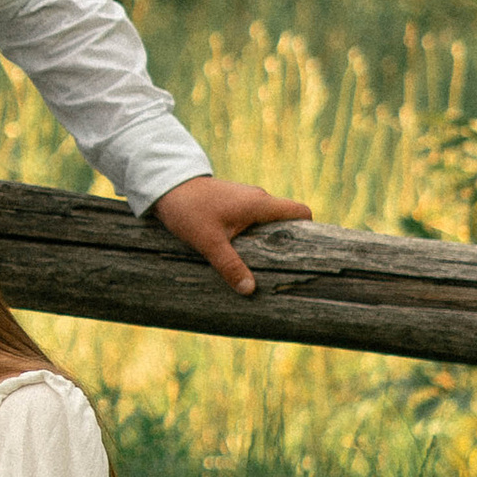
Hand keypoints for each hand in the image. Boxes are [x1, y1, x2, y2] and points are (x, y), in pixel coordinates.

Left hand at [152, 173, 310, 297]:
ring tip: (264, 262)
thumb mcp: (209, 242)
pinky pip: (252, 218)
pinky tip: (243, 250)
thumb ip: (230, 266)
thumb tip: (250, 290)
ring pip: (267, 219)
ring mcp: (244, 198)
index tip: (307, 252)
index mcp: (260, 204)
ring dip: (268, 238)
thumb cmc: (189, 211)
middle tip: (285, 265)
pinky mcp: (232, 201)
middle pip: (286, 218)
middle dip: (288, 240)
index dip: (310, 230)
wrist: (165, 186)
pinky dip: (254, 233)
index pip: (300, 211)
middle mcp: (257, 198)